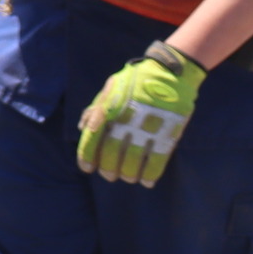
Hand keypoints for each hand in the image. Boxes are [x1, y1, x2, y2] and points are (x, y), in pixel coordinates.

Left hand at [77, 43, 204, 187]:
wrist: (171, 72)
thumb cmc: (136, 81)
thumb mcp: (110, 88)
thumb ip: (96, 108)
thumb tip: (82, 129)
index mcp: (109, 108)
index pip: (91, 139)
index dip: (86, 157)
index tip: (87, 168)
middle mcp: (126, 119)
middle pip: (111, 153)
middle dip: (108, 168)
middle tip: (109, 175)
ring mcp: (148, 126)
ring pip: (134, 159)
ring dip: (128, 173)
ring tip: (127, 177)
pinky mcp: (168, 131)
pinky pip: (158, 158)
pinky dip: (151, 172)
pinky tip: (147, 181)